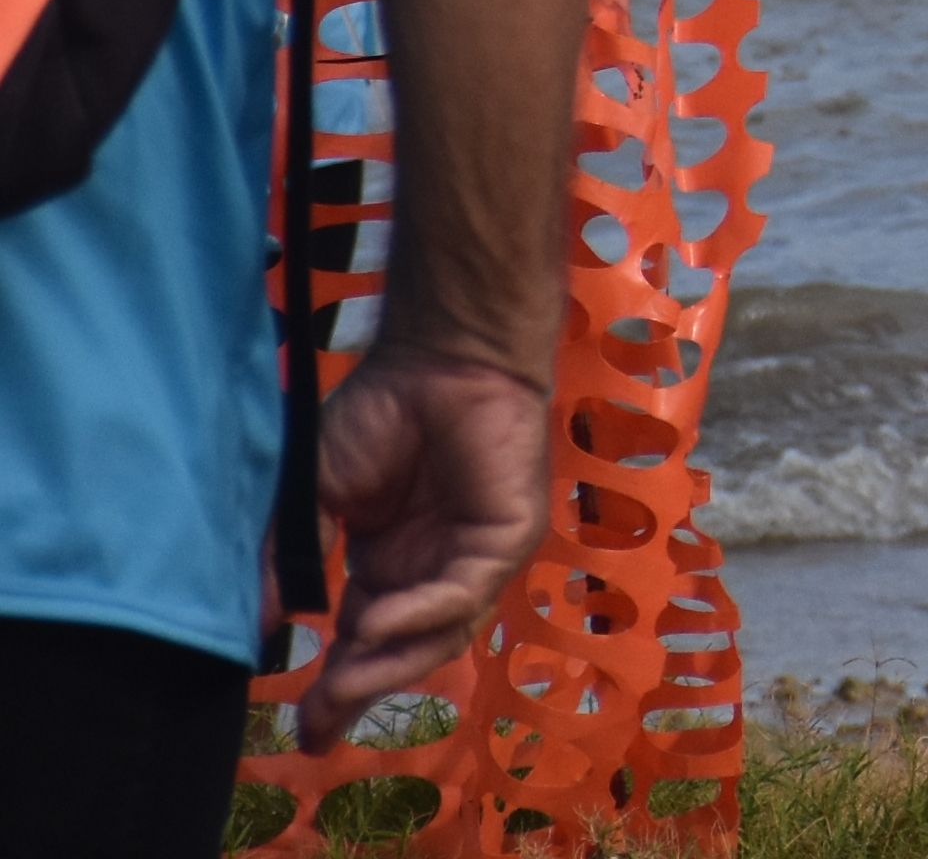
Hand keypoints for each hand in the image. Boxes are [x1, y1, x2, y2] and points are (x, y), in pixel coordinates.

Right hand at [296, 347, 550, 739]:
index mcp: (392, 566)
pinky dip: (419, 612)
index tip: (299, 732)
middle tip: (316, 729)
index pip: (362, 642)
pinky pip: (464, 591)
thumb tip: (256, 628)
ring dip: (388, 664)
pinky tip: (374, 621)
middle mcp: (434, 571)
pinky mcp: (507, 538)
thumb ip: (291, 562)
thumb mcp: (316, 499)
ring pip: (439, 633)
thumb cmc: (382, 416)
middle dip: (358, 692)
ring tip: (340, 684)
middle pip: (401, 651)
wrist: (441, 359)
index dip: (334, 686)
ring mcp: (475, 558)